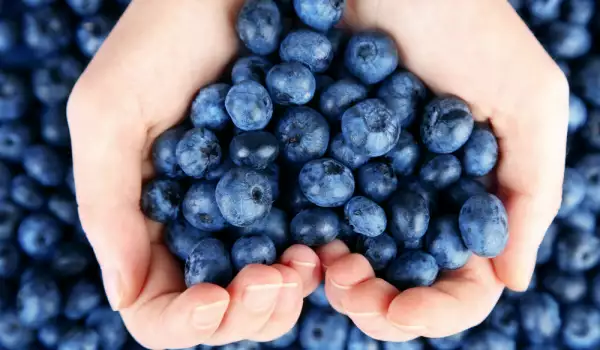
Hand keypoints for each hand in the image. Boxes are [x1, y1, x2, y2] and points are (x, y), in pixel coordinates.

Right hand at [66, 1, 321, 347]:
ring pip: (271, 289)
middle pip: (222, 310)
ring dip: (289, 294)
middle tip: (276, 277)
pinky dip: (324, 260)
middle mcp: (205, 225)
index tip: (216, 298)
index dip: (185, 320)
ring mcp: (257, 210)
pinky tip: (334, 246)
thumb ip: (106, 203)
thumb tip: (122, 294)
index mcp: (153, 219)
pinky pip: (315, 244)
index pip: (158, 305)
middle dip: (248, 312)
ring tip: (307, 261)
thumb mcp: (111, 110)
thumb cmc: (166, 37)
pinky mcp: (302, 185)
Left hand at [320, 0, 567, 340]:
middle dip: (377, 304)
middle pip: (403, 282)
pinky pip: (313, 212)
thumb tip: (513, 279)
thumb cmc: (467, 28)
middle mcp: (419, 201)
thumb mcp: (529, 100)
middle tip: (348, 290)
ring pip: (356, 259)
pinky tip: (298, 240)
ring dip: (337, 281)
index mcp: (470, 199)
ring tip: (320, 264)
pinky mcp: (323, 158)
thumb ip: (533, 189)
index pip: (462, 282)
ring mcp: (369, 183)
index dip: (435, 310)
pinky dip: (305, 238)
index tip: (399, 311)